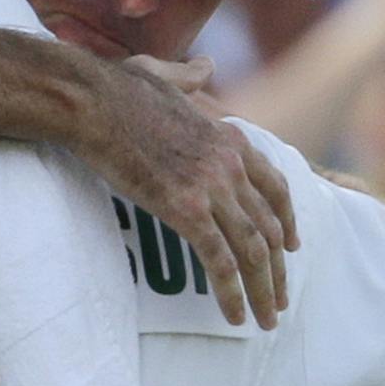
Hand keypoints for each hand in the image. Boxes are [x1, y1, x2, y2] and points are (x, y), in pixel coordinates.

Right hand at [81, 57, 297, 328]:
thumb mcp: (162, 75)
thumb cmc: (116, 88)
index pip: (274, 186)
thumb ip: (187, 77)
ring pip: (253, 251)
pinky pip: (220, 262)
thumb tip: (203, 66)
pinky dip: (232, 293)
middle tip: (278, 300)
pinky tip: (235, 317)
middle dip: (277, 269)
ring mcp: (212, 188)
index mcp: (229, 139)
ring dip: (263, 290)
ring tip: (266, 319)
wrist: (93, 100)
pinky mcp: (187, 210)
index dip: (287, 220)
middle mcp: (231, 165)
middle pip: (269, 227)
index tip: (291, 246)